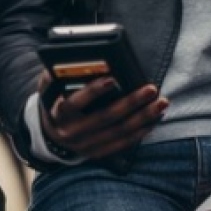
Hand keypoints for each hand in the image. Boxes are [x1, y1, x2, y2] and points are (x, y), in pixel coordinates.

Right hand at [38, 70, 168, 158]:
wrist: (50, 134)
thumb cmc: (55, 100)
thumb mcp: (49, 87)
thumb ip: (55, 74)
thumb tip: (70, 57)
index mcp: (59, 114)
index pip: (74, 103)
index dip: (93, 91)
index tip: (112, 79)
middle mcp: (73, 132)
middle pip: (106, 117)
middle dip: (131, 102)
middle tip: (151, 89)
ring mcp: (87, 145)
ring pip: (119, 132)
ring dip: (143, 117)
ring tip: (161, 103)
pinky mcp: (98, 153)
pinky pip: (123, 144)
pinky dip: (141, 132)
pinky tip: (155, 119)